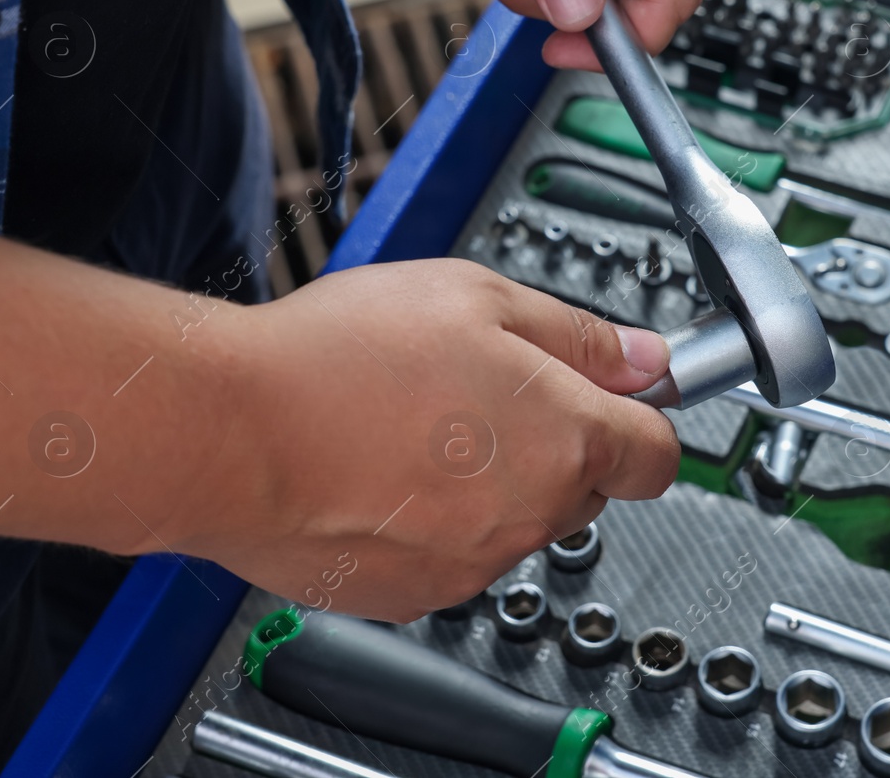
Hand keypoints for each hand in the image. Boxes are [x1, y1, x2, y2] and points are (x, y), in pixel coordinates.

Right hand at [164, 259, 678, 621]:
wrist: (231, 433)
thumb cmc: (342, 359)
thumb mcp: (480, 297)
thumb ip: (579, 336)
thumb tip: (645, 360)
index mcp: (567, 439)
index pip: (658, 454)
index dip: (642, 415)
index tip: (619, 393)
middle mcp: (532, 514)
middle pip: (585, 485)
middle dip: (556, 441)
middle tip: (485, 390)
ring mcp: (473, 562)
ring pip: (515, 519)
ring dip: (490, 480)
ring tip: (416, 425)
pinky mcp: (415, 594)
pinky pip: (454, 553)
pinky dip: (434, 519)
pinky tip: (384, 470)